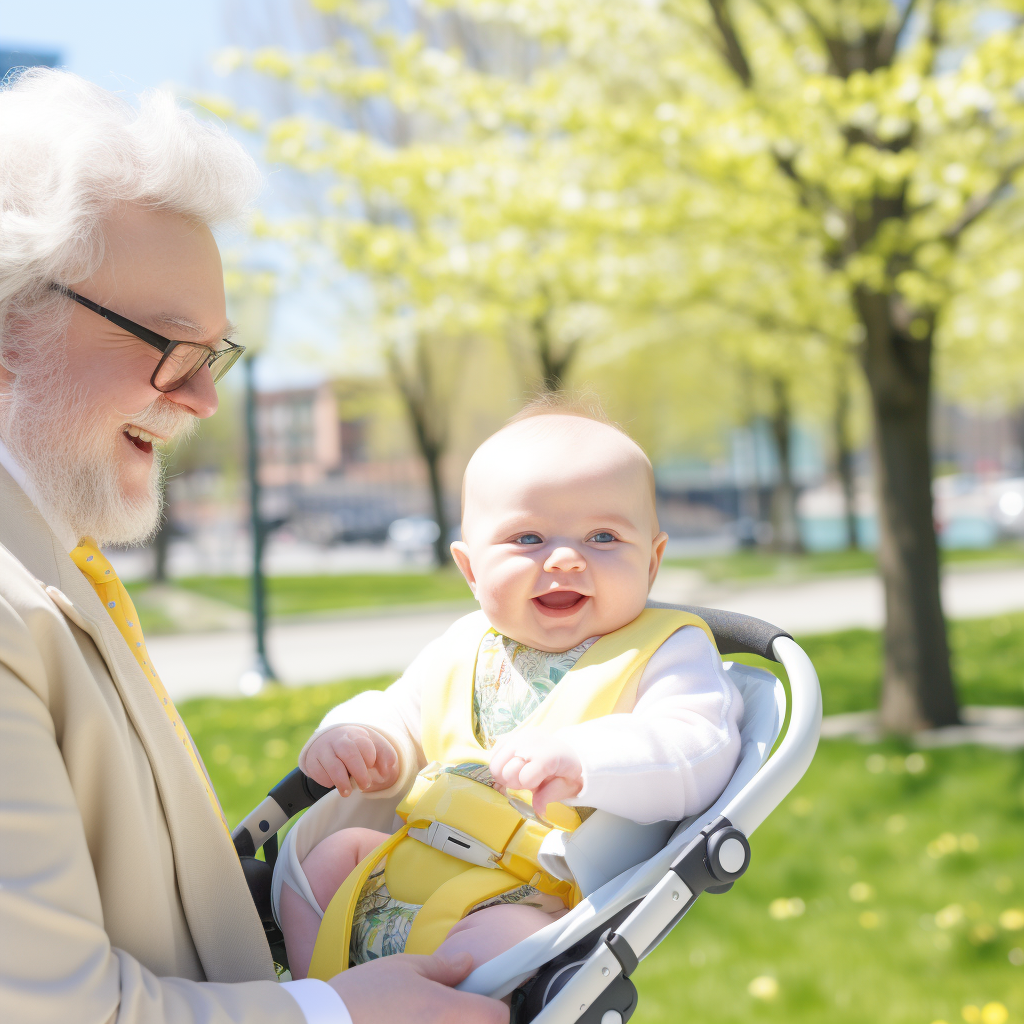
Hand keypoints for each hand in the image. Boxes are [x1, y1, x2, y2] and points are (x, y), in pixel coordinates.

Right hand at [304, 725, 398, 796]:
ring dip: (342, 781)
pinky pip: (318, 772)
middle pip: (348, 752)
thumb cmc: (356, 747)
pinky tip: (332, 782)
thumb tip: (387, 770)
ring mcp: (323, 749)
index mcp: (355, 734)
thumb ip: (385, 755)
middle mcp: (338, 740)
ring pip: (333, 765)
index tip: (372, 767)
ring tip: (347, 792)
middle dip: (359, 772)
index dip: (370, 758)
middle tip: (366, 786)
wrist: (327, 741)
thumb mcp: (372, 746)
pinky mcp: (311, 760)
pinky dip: (327, 780)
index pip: (364, 744)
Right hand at [328, 950, 507, 1023]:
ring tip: (424, 1016)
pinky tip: (410, 1023)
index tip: (479, 998)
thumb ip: (442, 968)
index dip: (494, 1004)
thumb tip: (468, 962)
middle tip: (449, 1005)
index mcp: (448, 1013)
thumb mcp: (404, 968)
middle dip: (470, 1017)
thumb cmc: (362, 995)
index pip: (498, 1016)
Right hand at [488, 730, 582, 814]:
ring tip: (517, 772)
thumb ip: (549, 796)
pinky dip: (499, 763)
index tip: (535, 784)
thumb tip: (538, 810)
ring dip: (504, 773)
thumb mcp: (565, 786)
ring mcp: (519, 736)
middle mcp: (531, 742)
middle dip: (513, 782)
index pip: (525, 777)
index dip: (527, 786)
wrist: (565, 752)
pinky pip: (493, 752)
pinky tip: (512, 764)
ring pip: (494, 763)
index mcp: (548, 755)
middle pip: (506, 771)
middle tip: (525, 780)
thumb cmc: (565, 771)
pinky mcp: (510, 734)